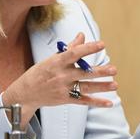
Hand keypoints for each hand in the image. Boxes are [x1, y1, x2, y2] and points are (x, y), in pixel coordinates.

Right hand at [2, 32, 117, 120]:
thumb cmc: (40, 73)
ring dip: (101, 87)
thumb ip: (69, 48)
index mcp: (57, 62)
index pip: (74, 53)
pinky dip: (96, 102)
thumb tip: (82, 36)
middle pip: (83, 73)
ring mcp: (63, 89)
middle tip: (113, 69)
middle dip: (99, 72)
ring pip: (85, 88)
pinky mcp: (65, 99)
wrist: (25, 94)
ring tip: (115, 84)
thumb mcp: (51, 58)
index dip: (88, 48)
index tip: (101, 44)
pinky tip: (109, 102)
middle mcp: (61, 76)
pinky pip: (83, 101)